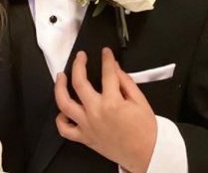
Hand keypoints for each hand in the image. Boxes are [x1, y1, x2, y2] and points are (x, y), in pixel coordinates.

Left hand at [54, 48, 156, 172]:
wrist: (147, 155)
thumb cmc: (146, 131)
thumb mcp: (140, 101)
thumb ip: (126, 81)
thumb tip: (114, 67)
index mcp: (112, 102)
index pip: (107, 73)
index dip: (106, 59)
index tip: (105, 52)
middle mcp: (96, 112)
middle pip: (79, 83)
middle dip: (78, 64)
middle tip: (80, 56)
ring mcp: (87, 125)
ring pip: (64, 103)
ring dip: (59, 87)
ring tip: (60, 76)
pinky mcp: (84, 137)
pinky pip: (65, 129)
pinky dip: (60, 119)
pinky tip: (62, 109)